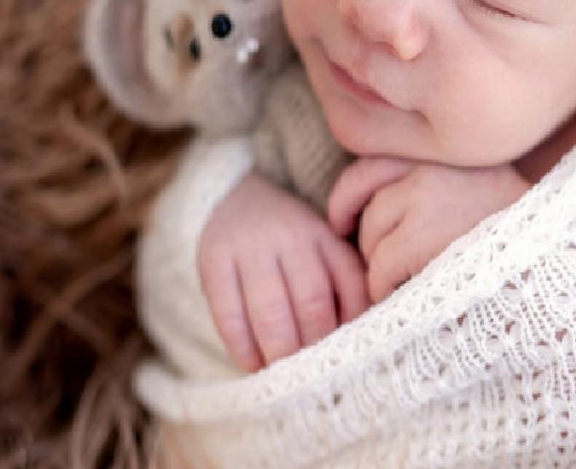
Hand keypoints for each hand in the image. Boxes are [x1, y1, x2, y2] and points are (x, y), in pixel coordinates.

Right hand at [198, 172, 369, 371]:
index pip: (349, 284)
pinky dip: (242, 346)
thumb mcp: (323, 247)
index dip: (352, 325)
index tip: (350, 356)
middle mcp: (292, 238)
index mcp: (326, 237)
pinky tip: (251, 365)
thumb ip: (343, 283)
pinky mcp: (214, 262)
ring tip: (284, 375)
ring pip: (271, 309)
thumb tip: (360, 340)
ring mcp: (251, 248)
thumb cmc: (289, 240)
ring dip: (280, 351)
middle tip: (315, 376)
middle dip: (315, 345)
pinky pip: (228, 312)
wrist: (233, 200)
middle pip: (312, 300)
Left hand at [328, 158, 530, 302]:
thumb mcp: (486, 196)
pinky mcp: (422, 235)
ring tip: (408, 285)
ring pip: (372, 237)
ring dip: (381, 266)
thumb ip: (439, 191)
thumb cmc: (526, 245)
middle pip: (368, 201)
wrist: (557, 269)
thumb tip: (376, 211)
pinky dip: (385, 288)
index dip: (350, 196)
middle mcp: (433, 168)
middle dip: (366, 237)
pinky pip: (380, 267)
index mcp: (449, 157)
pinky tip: (409, 297)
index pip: (374, 164)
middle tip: (372, 263)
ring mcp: (426, 197)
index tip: (342, 221)